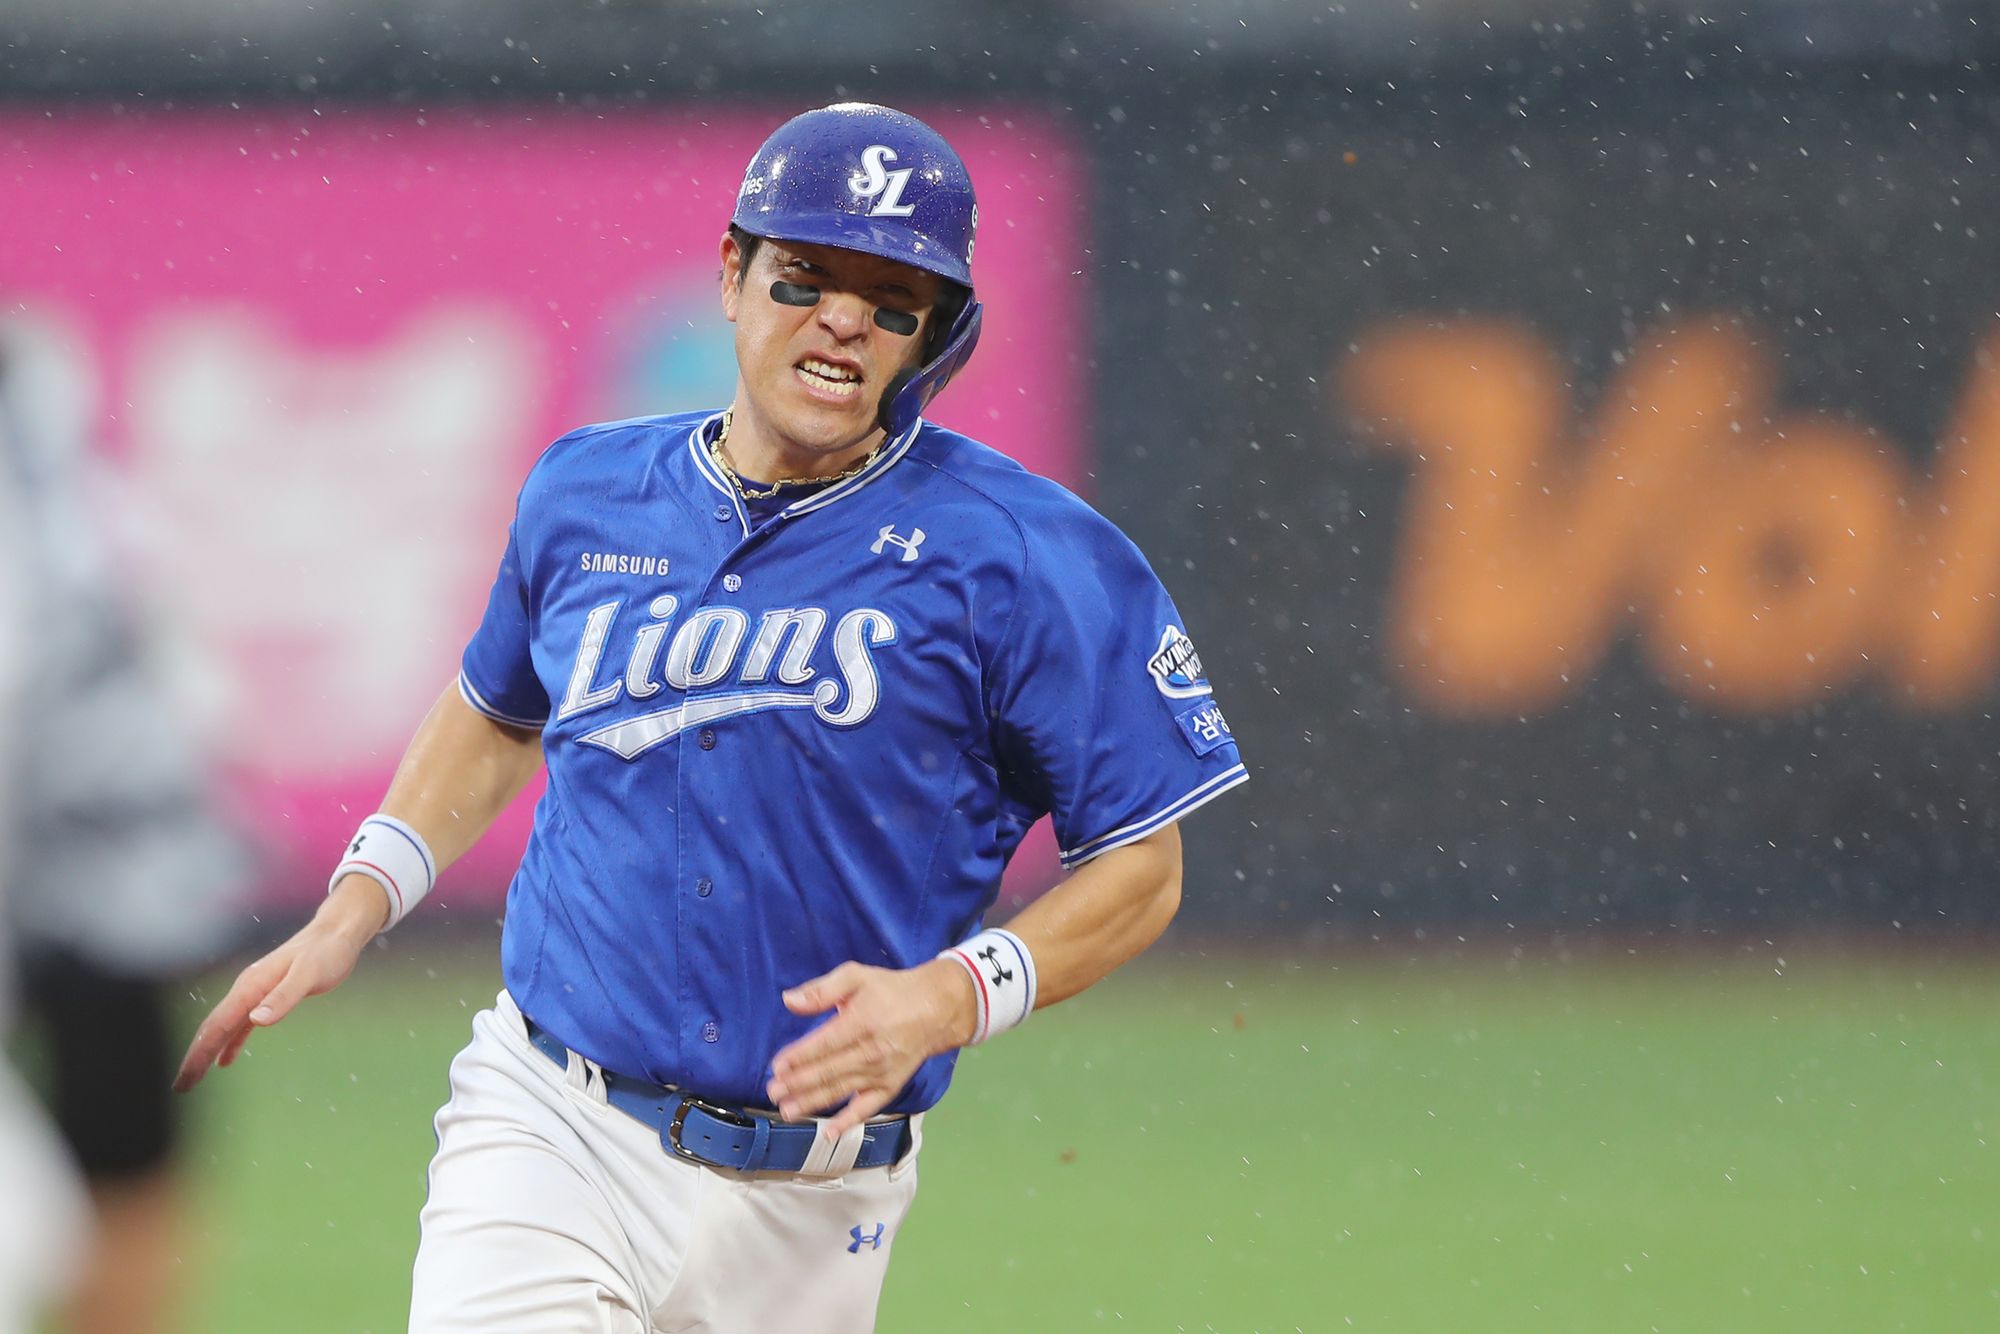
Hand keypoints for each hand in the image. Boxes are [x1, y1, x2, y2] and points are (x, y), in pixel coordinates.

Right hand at [171, 877, 387, 1092]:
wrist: (337, 932)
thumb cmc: (327, 953)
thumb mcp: (309, 974)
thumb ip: (284, 997)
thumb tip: (256, 1020)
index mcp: (250, 987)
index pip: (217, 1026)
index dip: (198, 1054)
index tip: (183, 1080)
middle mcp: (246, 990)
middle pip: (213, 1028)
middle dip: (194, 1058)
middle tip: (179, 1088)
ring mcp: (255, 993)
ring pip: (223, 1027)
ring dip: (207, 1052)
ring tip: (192, 1080)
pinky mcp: (267, 996)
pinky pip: (240, 1024)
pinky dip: (229, 1043)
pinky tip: (225, 1061)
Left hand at [766, 958, 976, 1137]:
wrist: (935, 1009)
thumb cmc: (892, 991)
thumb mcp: (856, 976)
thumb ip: (821, 990)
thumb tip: (789, 1000)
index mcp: (861, 1022)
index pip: (823, 1044)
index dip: (798, 1057)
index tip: (777, 1066)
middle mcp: (870, 1052)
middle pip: (828, 1071)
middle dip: (797, 1083)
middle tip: (773, 1091)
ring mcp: (880, 1073)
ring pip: (841, 1091)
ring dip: (812, 1103)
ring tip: (788, 1110)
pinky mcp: (889, 1087)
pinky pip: (867, 1108)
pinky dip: (848, 1122)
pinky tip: (829, 1133)